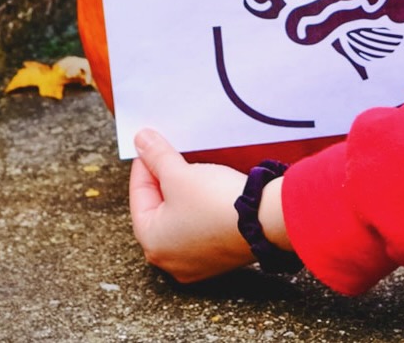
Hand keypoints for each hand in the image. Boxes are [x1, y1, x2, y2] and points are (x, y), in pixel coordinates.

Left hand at [129, 128, 254, 282]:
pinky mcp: (220, 257)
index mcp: (152, 242)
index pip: (139, 195)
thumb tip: (141, 140)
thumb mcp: (180, 174)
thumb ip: (157, 157)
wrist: (265, 220)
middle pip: (159, 210)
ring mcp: (197, 263)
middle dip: (164, 182)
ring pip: (182, 220)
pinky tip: (210, 193)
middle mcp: (169, 260)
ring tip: (192, 172)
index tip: (150, 146)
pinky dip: (202, 210)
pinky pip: (203, 229)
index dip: (144, 165)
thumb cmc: (216, 203)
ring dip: (184, 196)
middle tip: (169, 157)